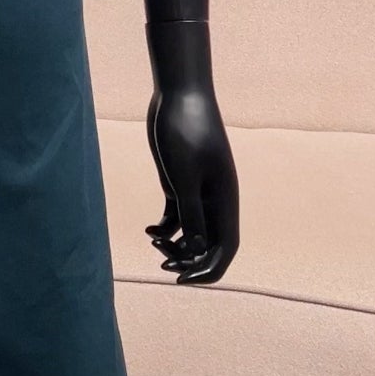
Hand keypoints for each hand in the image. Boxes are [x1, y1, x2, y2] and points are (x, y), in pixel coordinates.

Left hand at [142, 82, 239, 285]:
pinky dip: (164, 228)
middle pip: (209, 244)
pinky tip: (147, 229)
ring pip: (191, 232)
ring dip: (175, 244)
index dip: (210, 269)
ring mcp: (198, 191)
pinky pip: (177, 216)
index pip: (226, 247)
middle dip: (189, 260)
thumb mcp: (184, 176)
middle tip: (163, 265)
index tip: (183, 280)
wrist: (178, 94)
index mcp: (225, 200)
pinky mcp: (179, 182)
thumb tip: (197, 249)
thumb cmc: (184, 131)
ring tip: (152, 242)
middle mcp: (215, 199)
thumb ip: (191, 213)